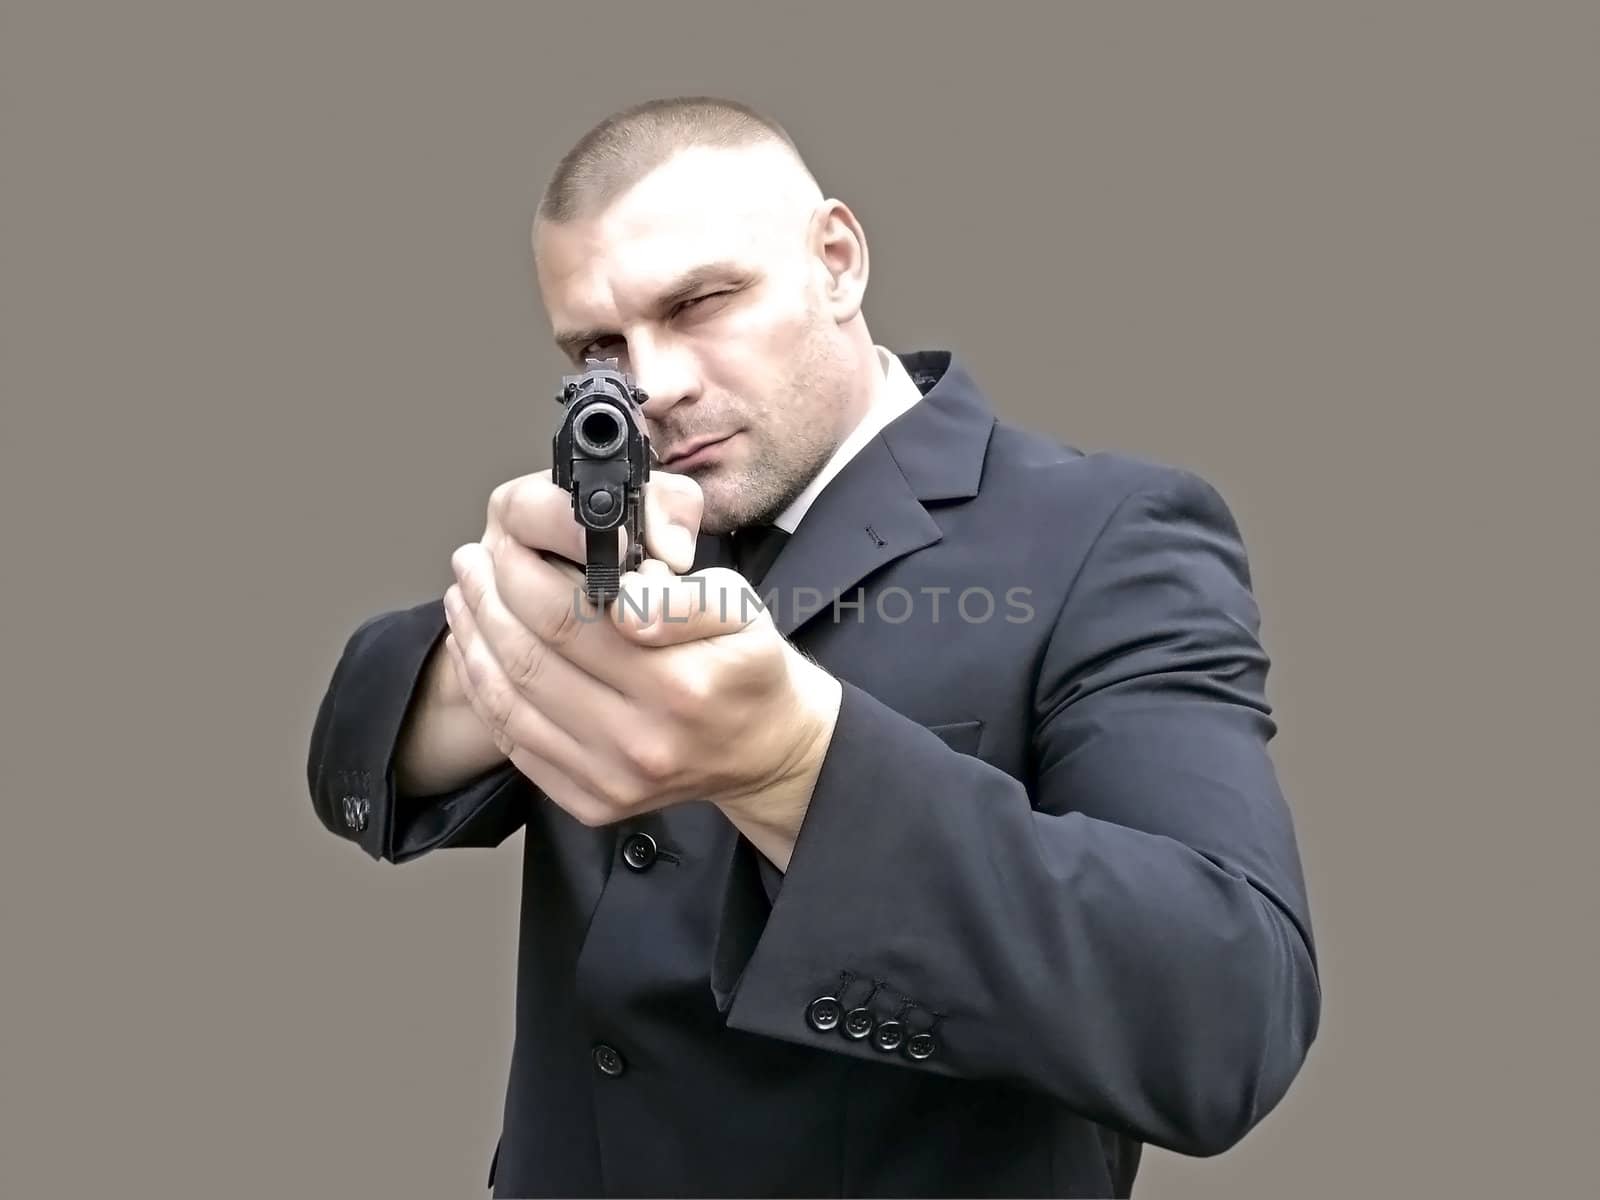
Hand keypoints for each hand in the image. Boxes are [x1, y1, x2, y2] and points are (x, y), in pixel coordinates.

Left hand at [440, 469, 840, 831]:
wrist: (763, 749)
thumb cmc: (745, 666)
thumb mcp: (740, 608)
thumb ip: (679, 599)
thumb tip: (621, 599)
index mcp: (679, 685)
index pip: (570, 619)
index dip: (524, 575)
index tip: (506, 544)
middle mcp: (642, 742)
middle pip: (529, 660)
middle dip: (487, 601)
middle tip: (470, 563)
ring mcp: (612, 780)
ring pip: (511, 705)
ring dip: (474, 644)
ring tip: (463, 598)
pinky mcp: (593, 803)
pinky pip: (516, 745)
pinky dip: (485, 695)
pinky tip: (477, 652)